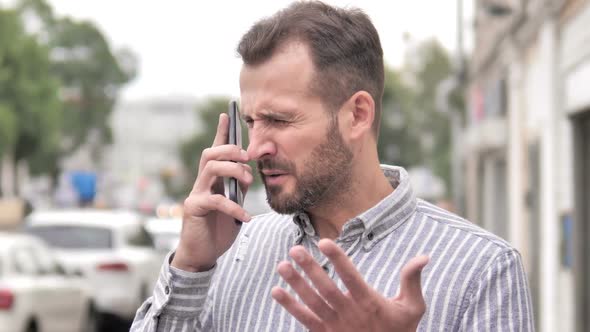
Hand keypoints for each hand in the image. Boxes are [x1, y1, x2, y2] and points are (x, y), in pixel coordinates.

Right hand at [172, 113, 253, 271]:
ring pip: (210, 168)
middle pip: (210, 154)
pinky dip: (234, 207)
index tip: (227, 114)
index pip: (215, 151)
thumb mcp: (234, 206)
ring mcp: (196, 194)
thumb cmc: (218, 230)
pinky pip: (216, 199)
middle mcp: (201, 183)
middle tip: (247, 158)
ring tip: (247, 181)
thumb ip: (238, 189)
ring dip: (232, 170)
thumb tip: (247, 173)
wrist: (202, 255)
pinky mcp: (195, 208)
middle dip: (230, 150)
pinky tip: (246, 217)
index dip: (221, 132)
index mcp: (212, 180)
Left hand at [271, 239, 428, 331]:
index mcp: (370, 303)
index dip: (338, 259)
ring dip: (296, 284)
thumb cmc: (399, 331)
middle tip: (295, 249)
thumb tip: (424, 256)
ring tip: (282, 266)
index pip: (351, 277)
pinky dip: (291, 306)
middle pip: (327, 289)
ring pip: (313, 303)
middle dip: (310, 268)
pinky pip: (305, 320)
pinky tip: (277, 292)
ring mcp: (336, 326)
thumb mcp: (412, 308)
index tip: (325, 242)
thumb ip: (412, 280)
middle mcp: (350, 314)